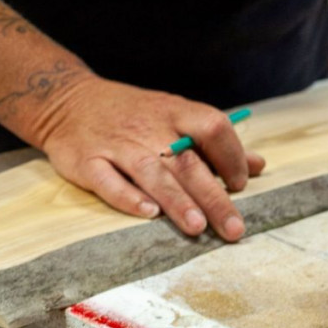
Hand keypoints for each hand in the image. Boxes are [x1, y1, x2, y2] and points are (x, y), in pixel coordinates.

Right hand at [38, 76, 264, 240]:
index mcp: (176, 113)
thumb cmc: (137, 116)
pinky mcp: (86, 160)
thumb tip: (258, 166)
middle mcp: (149, 128)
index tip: (239, 185)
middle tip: (233, 228)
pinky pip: (106, 180)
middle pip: (187, 162)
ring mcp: (116, 144)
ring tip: (198, 226)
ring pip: (151, 172)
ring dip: (176, 200)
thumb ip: (217, 144)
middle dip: (213, 197)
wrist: (69, 100)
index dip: (231, 156)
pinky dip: (127, 197)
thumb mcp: (177, 117)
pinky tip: (148, 214)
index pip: (213, 128)